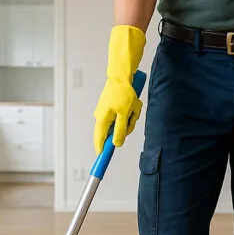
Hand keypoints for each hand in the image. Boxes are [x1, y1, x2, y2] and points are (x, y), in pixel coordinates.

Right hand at [93, 25, 146, 151]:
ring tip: (134, 106)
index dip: (101, 151)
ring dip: (131, 116)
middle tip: (132, 117)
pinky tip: (134, 102)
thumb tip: (117, 144)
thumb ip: (120, 130)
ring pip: (123, 122)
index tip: (101, 161)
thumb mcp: (124, 114)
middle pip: (115, 132)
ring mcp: (108, 110)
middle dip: (126, 126)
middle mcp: (103, 116)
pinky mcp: (115, 105)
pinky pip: (125, 114)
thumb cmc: (122, 92)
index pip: (99, 140)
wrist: (122, 73)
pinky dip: (132, 110)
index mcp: (102, 119)